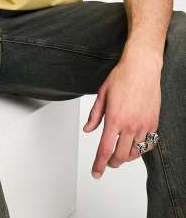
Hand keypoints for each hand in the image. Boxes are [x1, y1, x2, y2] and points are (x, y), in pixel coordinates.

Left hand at [83, 53, 161, 177]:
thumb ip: (94, 115)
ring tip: (119, 155)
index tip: (96, 173)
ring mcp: (144, 126)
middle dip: (111, 163)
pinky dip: (140, 150)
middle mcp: (130, 125)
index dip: (99, 164)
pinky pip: (148, 145)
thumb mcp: (102, 94)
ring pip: (135, 153)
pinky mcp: (153, 123)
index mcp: (114, 119)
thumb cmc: (122, 77)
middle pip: (120, 156)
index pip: (105, 149)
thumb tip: (88, 129)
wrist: (142, 68)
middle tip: (106, 162)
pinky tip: (135, 147)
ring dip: (125, 157)